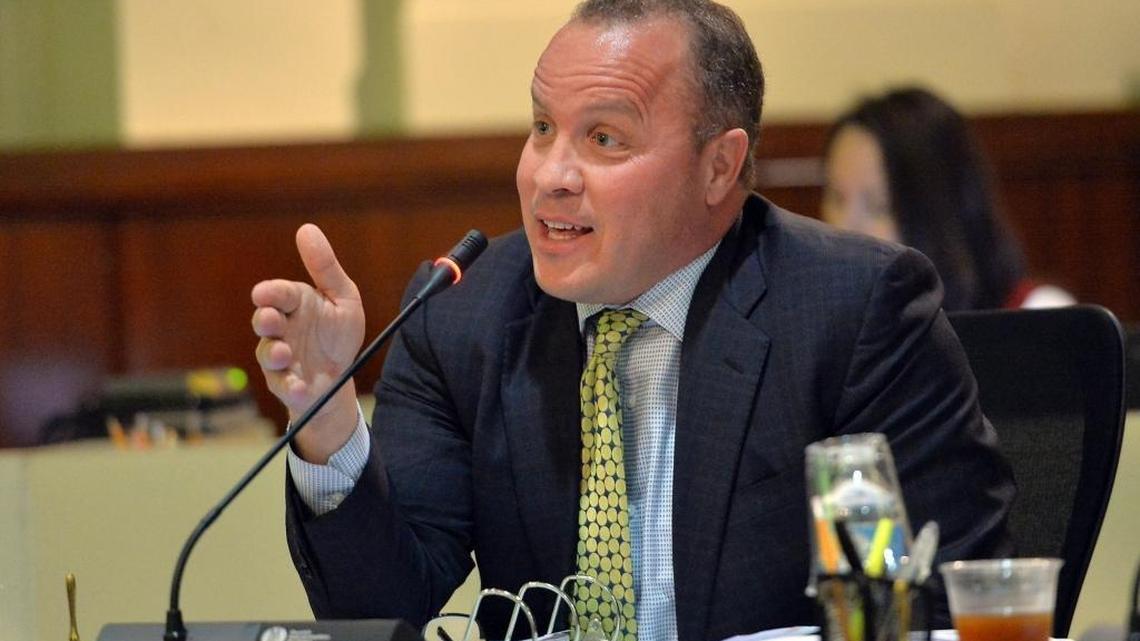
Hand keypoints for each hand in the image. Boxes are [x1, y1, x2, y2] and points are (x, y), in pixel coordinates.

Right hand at [251, 224, 364, 460]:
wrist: (340, 375)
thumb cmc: (337, 333)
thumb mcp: (343, 298)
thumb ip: (326, 268)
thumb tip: (306, 229)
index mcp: (295, 304)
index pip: (279, 294)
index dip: (271, 293)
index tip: (264, 294)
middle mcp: (282, 329)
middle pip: (265, 322)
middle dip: (264, 320)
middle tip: (270, 320)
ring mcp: (280, 357)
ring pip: (268, 354)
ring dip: (274, 354)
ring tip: (283, 354)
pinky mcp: (286, 384)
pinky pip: (283, 386)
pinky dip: (290, 387)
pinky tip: (300, 387)